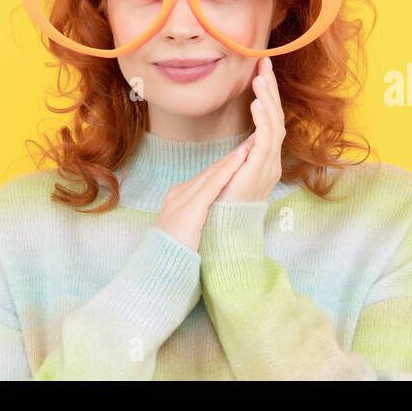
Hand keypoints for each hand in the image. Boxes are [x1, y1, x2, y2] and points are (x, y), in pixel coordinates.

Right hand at [155, 133, 255, 251]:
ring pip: (212, 175)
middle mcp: (179, 195)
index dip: (226, 165)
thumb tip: (211, 215)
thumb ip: (196, 218)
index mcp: (178, 200)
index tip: (243, 153)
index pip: (207, 179)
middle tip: (252, 139)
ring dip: (234, 158)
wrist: (158, 270)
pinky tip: (241, 160)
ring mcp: (182, 201)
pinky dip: (227, 172)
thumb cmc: (174, 257)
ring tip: (251, 144)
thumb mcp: (186, 232)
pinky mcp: (190, 210)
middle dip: (233, 157)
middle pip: (211, 172)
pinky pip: (212, 187)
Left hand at [217, 55, 285, 203]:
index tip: (262, 72)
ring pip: (274, 125)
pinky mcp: (260, 171)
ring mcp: (268, 166)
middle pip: (277, 117)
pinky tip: (257, 104)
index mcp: (266, 159)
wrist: (222, 230)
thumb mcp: (233, 174)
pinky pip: (266, 141)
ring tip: (260, 79)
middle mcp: (271, 160)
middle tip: (265, 63)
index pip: (270, 121)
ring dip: (268, 100)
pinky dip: (263, 121)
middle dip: (271, 90)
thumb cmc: (223, 204)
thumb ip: (242, 157)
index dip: (268, 96)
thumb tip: (248, 141)